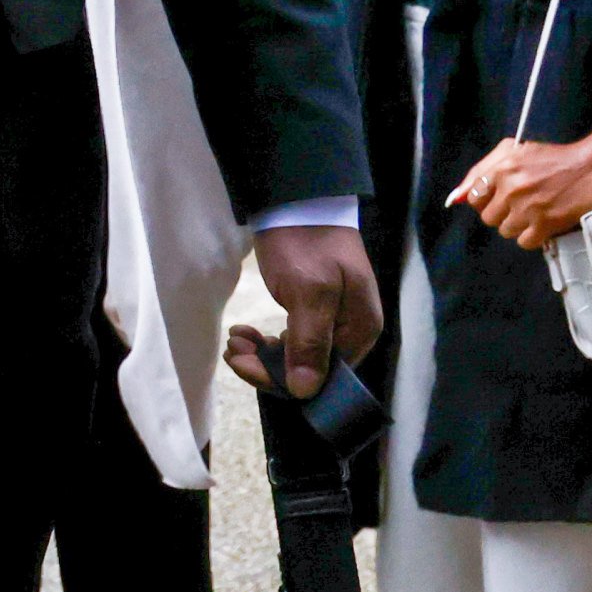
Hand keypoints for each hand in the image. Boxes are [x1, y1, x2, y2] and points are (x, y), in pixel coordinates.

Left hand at [224, 222, 385, 396]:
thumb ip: (309, 342)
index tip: (243, 364)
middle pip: (307, 370)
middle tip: (232, 349)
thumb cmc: (306, 243)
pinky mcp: (314, 310)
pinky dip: (266, 340)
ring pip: (295, 356)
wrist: (297, 200)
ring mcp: (333, 321)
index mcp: (360, 331)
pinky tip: (244, 331)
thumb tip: (305, 392)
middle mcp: (351, 332)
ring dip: (261, 353)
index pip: (321, 377)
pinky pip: (291, 339)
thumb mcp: (309, 292)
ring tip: (235, 338)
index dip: (280, 378)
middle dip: (265, 365)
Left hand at [449, 126, 591, 252]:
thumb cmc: (554, 159)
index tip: (500, 197)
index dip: (486, 199)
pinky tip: (543, 222)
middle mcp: (512, 189)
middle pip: (488, 217)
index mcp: (503, 168)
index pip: (474, 197)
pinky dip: (532, 236)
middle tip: (521, 202)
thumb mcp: (514, 152)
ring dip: (517, 224)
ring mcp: (528, 209)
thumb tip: (454, 198)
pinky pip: (523, 242)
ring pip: (505, 231)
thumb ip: (481, 171)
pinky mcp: (544, 225)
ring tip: (534, 211)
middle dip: (502, 212)